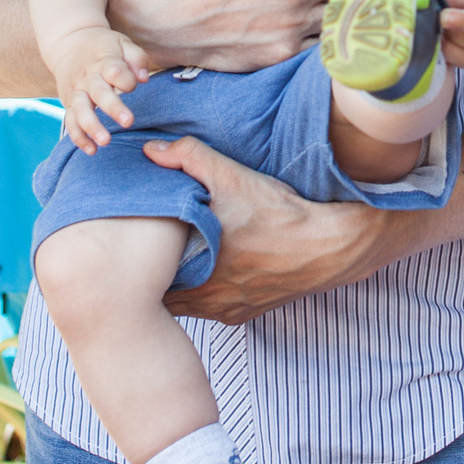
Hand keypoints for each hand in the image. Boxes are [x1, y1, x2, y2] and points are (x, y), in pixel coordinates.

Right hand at [51, 27, 151, 151]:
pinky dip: (78, 137)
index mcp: (103, 60)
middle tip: (128, 121)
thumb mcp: (122, 43)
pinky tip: (91, 150)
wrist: (69, 43)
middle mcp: (87, 77)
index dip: (125, 79)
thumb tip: (143, 79)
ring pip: (81, 110)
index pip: (114, 70)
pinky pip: (70, 122)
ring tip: (105, 142)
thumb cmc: (104, 47)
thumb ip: (136, 58)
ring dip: (92, 126)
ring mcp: (76, 91)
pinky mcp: (69, 103)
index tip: (133, 85)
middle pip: (98, 92)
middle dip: (112, 107)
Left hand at [148, 136, 388, 323]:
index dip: (138, 263)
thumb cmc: (279, 213)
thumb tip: (150, 150)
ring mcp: (228, 309)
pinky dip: (208, 295)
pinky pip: (214, 309)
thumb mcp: (231, 176)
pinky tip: (212, 273)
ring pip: (188, 307)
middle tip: (151, 253)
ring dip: (182, 288)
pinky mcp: (247, 313)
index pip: (148, 279)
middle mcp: (209, 299)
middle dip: (157, 277)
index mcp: (195, 269)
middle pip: (165, 296)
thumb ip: (187, 157)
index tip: (134, 247)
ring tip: (178, 263)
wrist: (329, 245)